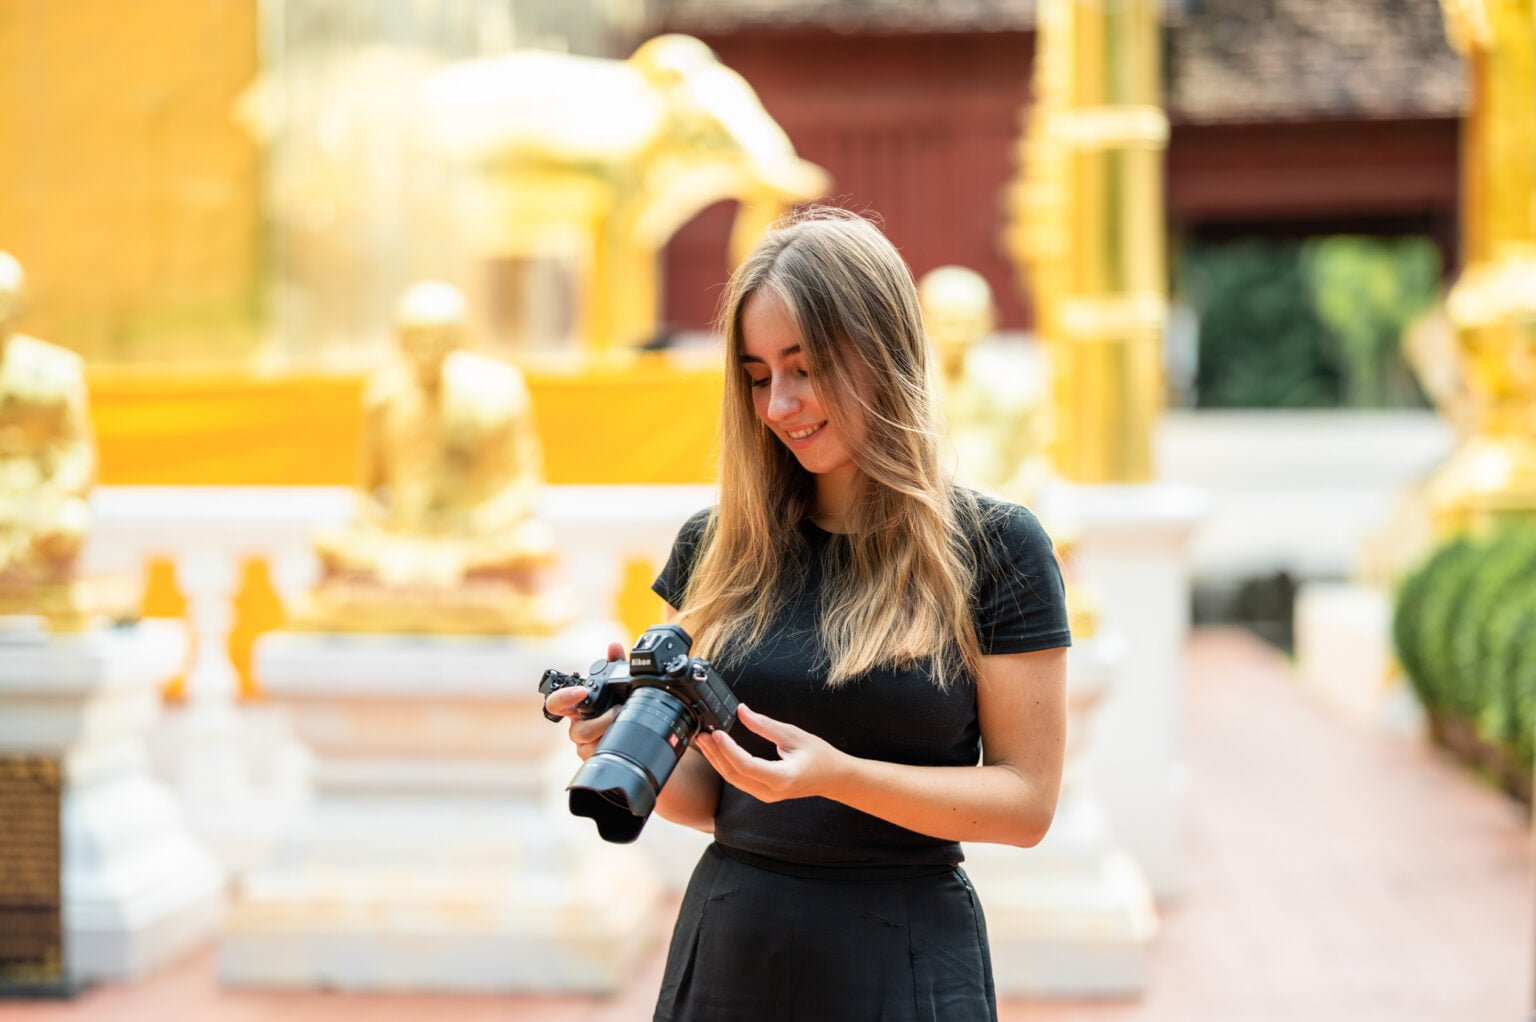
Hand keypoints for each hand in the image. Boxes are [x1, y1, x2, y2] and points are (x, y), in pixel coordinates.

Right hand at [543, 641, 625, 760]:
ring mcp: (584, 745)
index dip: (563, 697)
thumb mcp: (620, 685)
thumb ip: (615, 664)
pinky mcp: (594, 758)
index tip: (581, 691)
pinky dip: (612, 746)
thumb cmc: (620, 707)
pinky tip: (623, 739)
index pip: (555, 704)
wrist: (635, 735)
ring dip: (609, 732)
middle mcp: (577, 726)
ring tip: (625, 723)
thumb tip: (613, 646)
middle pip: (576, 729)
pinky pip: (598, 756)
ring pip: (591, 745)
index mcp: (577, 706)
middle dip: (599, 721)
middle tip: (617, 710)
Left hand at [694, 704, 848, 803]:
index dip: (728, 749)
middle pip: (734, 776)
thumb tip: (741, 711)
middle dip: (715, 755)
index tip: (717, 732)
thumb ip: (765, 725)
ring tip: (705, 740)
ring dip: (718, 760)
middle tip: (702, 734)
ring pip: (734, 780)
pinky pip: (740, 780)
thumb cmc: (819, 756)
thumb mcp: (793, 735)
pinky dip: (727, 764)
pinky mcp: (763, 792)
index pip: (746, 766)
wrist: (834, 778)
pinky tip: (719, 751)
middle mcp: (771, 791)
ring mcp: (766, 795)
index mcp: (782, 778)